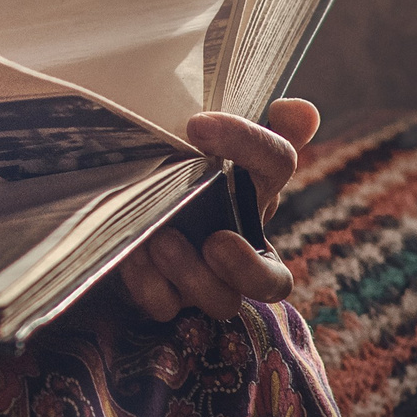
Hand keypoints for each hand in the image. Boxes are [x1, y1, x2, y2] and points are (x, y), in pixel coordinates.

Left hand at [112, 97, 317, 320]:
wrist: (115, 208)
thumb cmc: (170, 169)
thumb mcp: (201, 144)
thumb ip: (247, 128)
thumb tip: (302, 111)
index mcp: (255, 190)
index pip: (277, 166)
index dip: (248, 144)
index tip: (199, 125)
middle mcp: (242, 246)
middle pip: (272, 281)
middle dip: (245, 267)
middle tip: (215, 240)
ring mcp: (206, 280)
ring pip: (222, 301)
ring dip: (191, 273)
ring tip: (158, 240)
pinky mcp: (167, 299)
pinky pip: (166, 305)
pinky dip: (149, 284)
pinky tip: (131, 257)